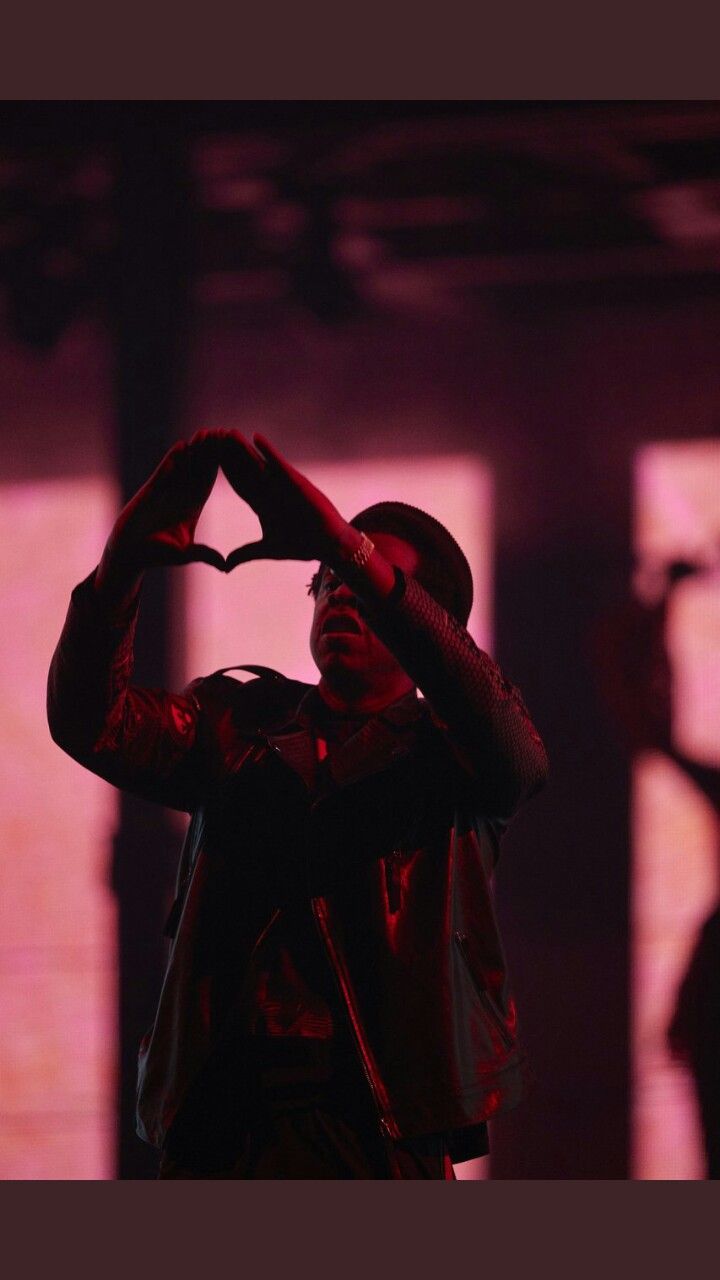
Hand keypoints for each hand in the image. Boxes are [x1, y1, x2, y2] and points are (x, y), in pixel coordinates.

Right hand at [100, 430, 225, 577]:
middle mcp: (180, 495)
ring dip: (195, 449)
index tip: (236, 455)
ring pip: (183, 465)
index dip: (222, 467)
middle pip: (200, 468)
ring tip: (208, 433)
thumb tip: (226, 566)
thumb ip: (205, 555)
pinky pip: (164, 471)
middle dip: (212, 451)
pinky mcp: (151, 489)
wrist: (130, 553)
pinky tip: (182, 446)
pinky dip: (173, 459)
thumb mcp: (186, 554)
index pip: (210, 482)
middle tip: (225, 433)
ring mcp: (166, 490)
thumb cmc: (157, 555)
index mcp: (192, 506)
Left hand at [220, 432, 351, 569]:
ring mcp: (282, 484)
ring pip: (258, 463)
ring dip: (243, 448)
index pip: (238, 486)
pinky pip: (278, 463)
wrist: (329, 544)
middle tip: (212, 439)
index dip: (223, 474)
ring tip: (228, 433)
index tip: (208, 463)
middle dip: (228, 456)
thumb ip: (246, 553)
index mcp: (262, 505)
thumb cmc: (303, 545)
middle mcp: (270, 491)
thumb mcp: (267, 549)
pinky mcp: (296, 482)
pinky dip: (268, 450)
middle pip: (244, 470)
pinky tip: (256, 437)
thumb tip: (226, 565)